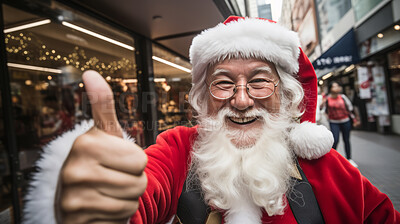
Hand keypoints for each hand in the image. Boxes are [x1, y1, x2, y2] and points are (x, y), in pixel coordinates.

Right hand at [57, 70, 147, 222]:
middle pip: (139, 182)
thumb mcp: (102, 132)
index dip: (134, 161)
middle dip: (132, 181)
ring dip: (126, 198)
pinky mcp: (77, 220)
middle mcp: (75, 171)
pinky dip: (117, 214)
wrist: (72, 195)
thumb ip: (102, 104)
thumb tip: (91, 73)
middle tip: (114, 177)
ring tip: (109, 190)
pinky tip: (102, 205)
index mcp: (86, 144)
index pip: (140, 160)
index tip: (116, 160)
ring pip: (131, 202)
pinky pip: (120, 218)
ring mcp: (74, 198)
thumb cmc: (95, 160)